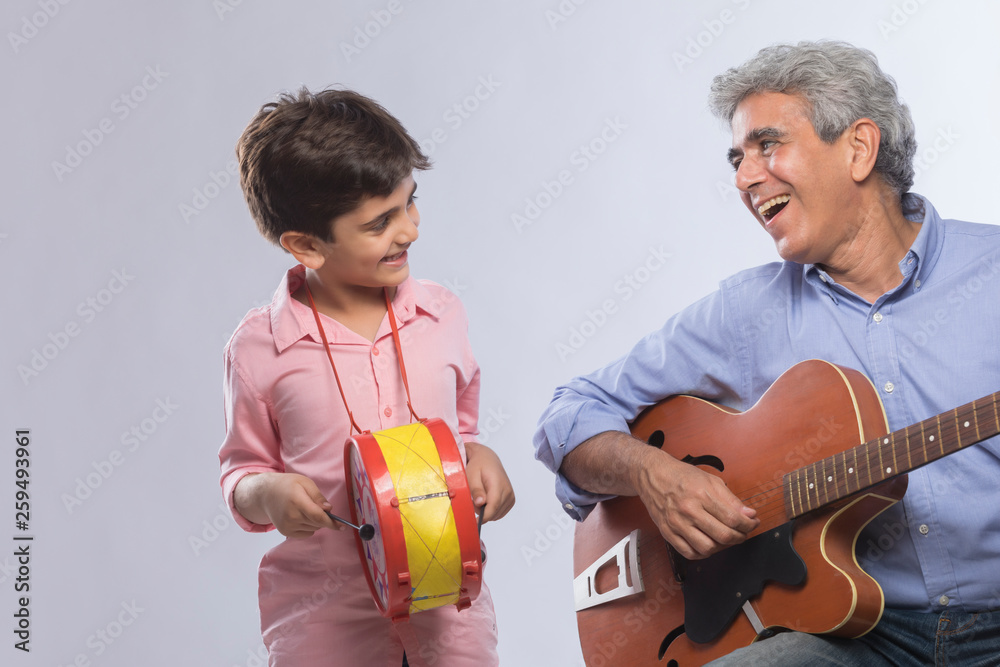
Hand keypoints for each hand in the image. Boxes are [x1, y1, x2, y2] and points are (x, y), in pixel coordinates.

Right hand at [236, 472, 338, 538]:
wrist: (266, 494)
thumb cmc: (287, 485)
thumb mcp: (305, 483)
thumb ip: (318, 496)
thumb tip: (329, 509)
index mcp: (297, 501)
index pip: (318, 517)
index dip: (332, 523)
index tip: (342, 526)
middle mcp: (291, 516)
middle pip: (317, 524)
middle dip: (324, 518)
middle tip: (320, 507)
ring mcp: (287, 526)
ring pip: (313, 529)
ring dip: (316, 522)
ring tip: (306, 509)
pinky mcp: (285, 532)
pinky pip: (306, 534)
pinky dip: (309, 527)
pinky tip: (301, 516)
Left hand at [464, 442, 514, 522]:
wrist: (487, 459)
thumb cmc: (478, 466)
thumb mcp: (472, 475)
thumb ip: (476, 489)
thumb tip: (480, 503)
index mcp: (499, 484)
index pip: (493, 506)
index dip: (483, 516)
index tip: (474, 521)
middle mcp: (508, 491)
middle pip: (495, 512)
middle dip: (482, 512)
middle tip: (473, 501)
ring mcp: (511, 496)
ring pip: (497, 515)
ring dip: (487, 512)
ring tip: (480, 499)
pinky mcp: (511, 499)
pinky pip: (500, 512)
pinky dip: (492, 511)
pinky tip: (486, 501)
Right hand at [636, 447, 757, 559]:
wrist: (652, 475)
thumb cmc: (682, 476)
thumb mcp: (710, 480)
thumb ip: (731, 500)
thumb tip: (749, 515)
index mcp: (701, 494)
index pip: (733, 518)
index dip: (748, 525)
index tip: (753, 523)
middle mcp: (688, 510)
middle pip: (723, 535)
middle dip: (739, 537)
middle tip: (742, 533)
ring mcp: (676, 523)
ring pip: (707, 548)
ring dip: (722, 547)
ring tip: (725, 538)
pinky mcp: (667, 532)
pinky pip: (689, 553)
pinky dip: (703, 553)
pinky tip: (708, 543)